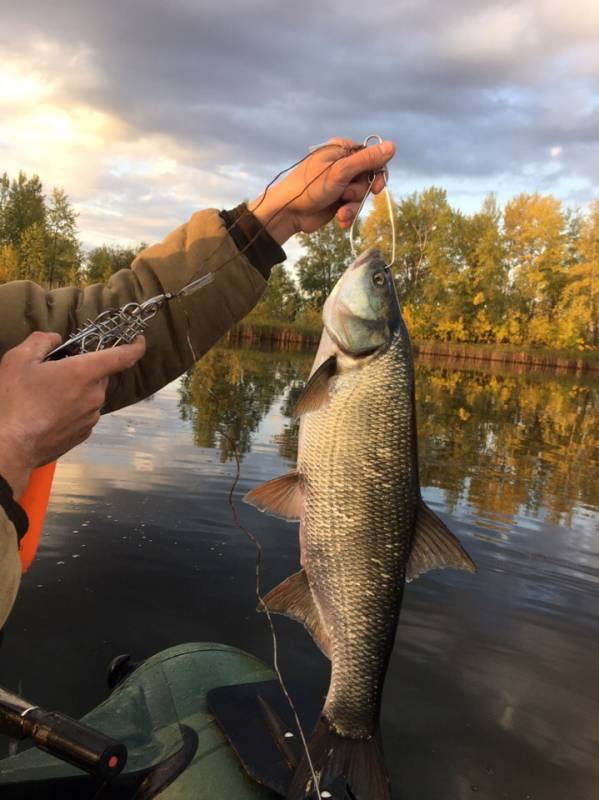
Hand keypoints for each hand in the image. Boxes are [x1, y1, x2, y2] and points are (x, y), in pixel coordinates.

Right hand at [0, 332, 145, 497]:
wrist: (8, 446)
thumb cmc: (14, 402)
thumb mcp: (19, 359)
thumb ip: (42, 341)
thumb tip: (55, 339)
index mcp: (84, 373)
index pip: (122, 356)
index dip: (135, 346)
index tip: (139, 340)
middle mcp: (94, 396)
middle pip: (99, 375)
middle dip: (82, 369)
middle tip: (55, 371)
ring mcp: (91, 417)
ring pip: (90, 395)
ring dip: (75, 391)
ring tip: (45, 396)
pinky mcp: (83, 434)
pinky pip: (83, 414)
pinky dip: (71, 409)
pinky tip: (48, 413)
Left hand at [249, 136, 395, 243]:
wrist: (288, 213)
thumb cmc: (309, 187)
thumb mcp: (341, 172)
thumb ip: (367, 160)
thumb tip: (392, 146)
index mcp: (341, 150)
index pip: (371, 156)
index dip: (377, 172)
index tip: (378, 187)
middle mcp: (341, 165)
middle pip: (368, 177)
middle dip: (360, 191)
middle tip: (349, 195)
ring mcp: (339, 184)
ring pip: (361, 195)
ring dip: (353, 206)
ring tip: (340, 211)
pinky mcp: (337, 201)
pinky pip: (352, 207)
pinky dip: (348, 214)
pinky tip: (339, 220)